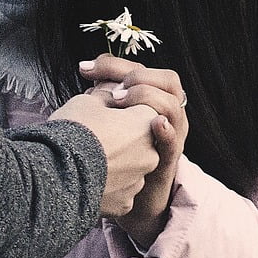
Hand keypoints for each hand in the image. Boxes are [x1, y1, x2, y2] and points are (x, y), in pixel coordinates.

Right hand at [51, 89, 167, 220]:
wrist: (55, 170)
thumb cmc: (73, 130)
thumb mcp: (87, 100)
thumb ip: (106, 96)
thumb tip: (111, 94)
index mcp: (147, 122)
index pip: (141, 109)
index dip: (119, 109)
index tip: (100, 113)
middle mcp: (151, 153)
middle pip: (138, 141)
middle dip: (120, 138)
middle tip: (93, 136)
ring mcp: (138, 181)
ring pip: (129, 168)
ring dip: (115, 164)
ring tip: (87, 160)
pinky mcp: (124, 203)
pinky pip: (119, 191)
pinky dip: (107, 186)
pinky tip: (87, 179)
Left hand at [80, 55, 187, 247]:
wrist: (128, 193)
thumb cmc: (112, 151)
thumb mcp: (103, 118)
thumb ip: (99, 96)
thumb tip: (84, 70)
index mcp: (150, 98)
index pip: (139, 68)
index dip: (113, 64)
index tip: (84, 69)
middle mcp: (166, 112)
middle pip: (166, 80)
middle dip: (137, 76)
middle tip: (109, 87)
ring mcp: (172, 134)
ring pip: (173, 104)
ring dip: (146, 96)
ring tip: (119, 100)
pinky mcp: (169, 158)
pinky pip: (172, 141)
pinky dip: (165, 130)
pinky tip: (155, 123)